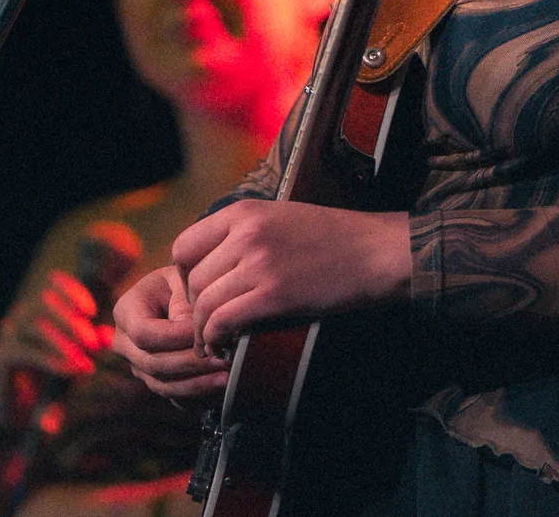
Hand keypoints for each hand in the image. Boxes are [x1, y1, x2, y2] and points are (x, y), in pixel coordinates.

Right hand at [0, 270, 109, 423]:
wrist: (15, 406)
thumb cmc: (49, 373)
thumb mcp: (74, 354)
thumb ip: (91, 343)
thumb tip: (108, 336)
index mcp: (39, 306)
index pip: (53, 284)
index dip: (72, 292)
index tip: (92, 311)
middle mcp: (21, 314)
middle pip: (45, 303)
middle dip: (73, 321)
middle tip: (93, 344)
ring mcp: (9, 333)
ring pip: (38, 327)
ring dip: (65, 343)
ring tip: (85, 362)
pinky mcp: (2, 356)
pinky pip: (29, 353)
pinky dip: (53, 361)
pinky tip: (72, 371)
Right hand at [111, 265, 230, 399]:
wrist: (182, 294)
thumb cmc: (184, 281)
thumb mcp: (183, 280)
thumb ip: (185, 303)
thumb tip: (194, 334)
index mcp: (126, 311)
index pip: (144, 333)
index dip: (175, 337)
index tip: (206, 331)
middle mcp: (125, 344)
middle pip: (153, 363)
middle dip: (190, 363)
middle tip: (223, 359)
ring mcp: (138, 366)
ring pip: (162, 385)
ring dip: (196, 384)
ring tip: (226, 376)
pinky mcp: (155, 381)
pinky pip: (173, 395)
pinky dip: (196, 394)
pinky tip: (218, 387)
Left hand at [174, 201, 411, 355]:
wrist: (373, 252)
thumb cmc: (332, 237)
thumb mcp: (280, 217)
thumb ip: (243, 233)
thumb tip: (210, 263)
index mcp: (244, 212)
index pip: (185, 246)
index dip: (185, 276)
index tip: (198, 293)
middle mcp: (245, 234)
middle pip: (193, 280)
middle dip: (195, 309)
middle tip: (206, 327)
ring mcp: (258, 264)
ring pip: (204, 304)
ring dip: (204, 330)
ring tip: (214, 343)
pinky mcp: (273, 295)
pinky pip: (223, 322)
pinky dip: (217, 340)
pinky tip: (225, 347)